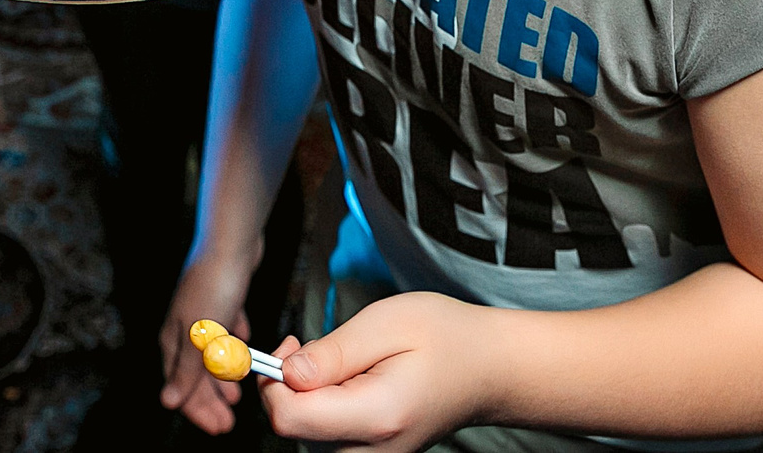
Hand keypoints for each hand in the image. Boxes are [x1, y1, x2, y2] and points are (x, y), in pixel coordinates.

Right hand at [160, 248, 260, 434]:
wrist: (231, 238)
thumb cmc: (215, 284)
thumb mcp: (202, 334)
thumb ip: (187, 369)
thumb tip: (169, 402)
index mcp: (175, 339)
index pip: (181, 386)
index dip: (198, 410)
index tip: (218, 427)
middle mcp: (185, 327)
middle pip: (197, 374)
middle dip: (211, 399)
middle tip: (229, 420)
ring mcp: (203, 311)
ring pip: (213, 355)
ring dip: (225, 376)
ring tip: (239, 392)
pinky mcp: (222, 297)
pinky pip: (227, 329)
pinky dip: (235, 345)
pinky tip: (246, 348)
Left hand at [261, 292, 489, 452]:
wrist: (489, 370)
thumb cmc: (445, 337)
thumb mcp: (387, 322)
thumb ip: (333, 352)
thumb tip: (286, 373)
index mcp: (377, 416)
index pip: (289, 417)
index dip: (273, 380)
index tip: (292, 344)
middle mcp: (372, 452)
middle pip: (293, 428)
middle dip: (292, 385)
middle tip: (325, 348)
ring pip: (305, 434)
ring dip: (310, 396)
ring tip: (351, 364)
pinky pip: (324, 438)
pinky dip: (325, 408)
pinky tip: (354, 384)